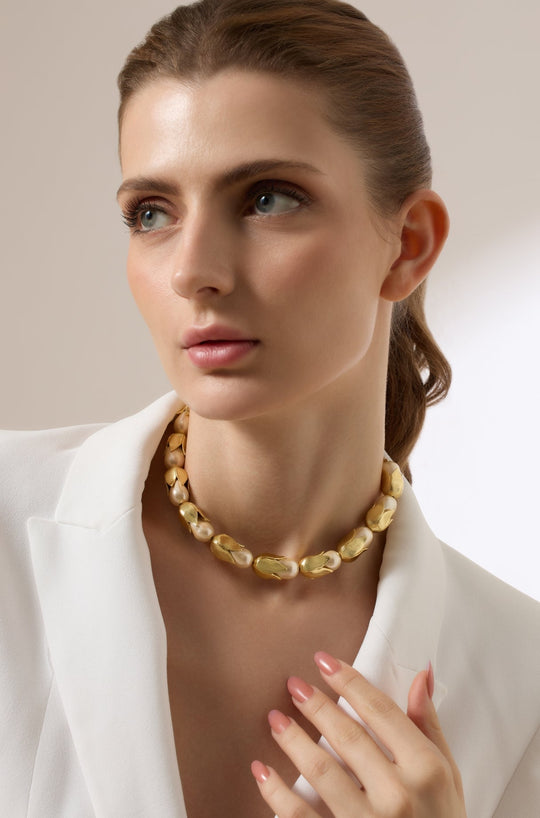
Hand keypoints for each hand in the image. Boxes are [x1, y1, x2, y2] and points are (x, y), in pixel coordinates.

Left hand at [251, 652, 465, 816]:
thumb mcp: (448, 776)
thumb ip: (429, 725)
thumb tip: (420, 676)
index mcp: (426, 769)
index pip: (381, 711)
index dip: (350, 681)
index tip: (324, 662)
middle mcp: (398, 795)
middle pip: (347, 736)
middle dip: (316, 705)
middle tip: (294, 685)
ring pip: (321, 771)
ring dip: (293, 740)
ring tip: (275, 719)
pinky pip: (302, 816)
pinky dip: (277, 793)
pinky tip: (262, 771)